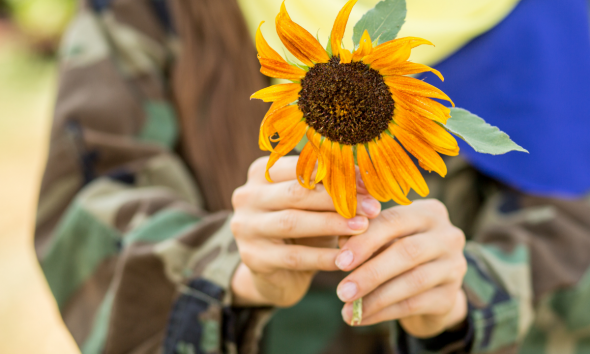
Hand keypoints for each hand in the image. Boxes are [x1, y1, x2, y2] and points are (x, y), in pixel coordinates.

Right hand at [230, 156, 380, 306]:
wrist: (278, 274)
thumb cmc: (304, 229)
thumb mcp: (315, 206)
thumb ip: (333, 189)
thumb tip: (367, 179)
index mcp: (261, 172)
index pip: (300, 167)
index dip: (336, 174)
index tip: (368, 186)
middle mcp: (247, 196)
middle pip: (296, 193)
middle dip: (337, 200)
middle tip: (372, 208)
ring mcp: (245, 227)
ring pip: (293, 222)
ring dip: (331, 225)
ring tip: (362, 228)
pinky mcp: (252, 257)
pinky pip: (293, 257)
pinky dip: (322, 257)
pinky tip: (345, 258)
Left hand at [336, 200, 467, 337]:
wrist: (429, 289)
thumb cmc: (397, 253)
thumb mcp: (383, 239)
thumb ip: (364, 235)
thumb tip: (341, 241)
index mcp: (428, 212)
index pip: (394, 220)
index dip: (365, 240)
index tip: (340, 261)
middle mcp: (448, 236)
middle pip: (407, 252)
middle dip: (370, 272)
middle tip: (341, 290)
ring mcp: (454, 267)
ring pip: (412, 282)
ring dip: (374, 297)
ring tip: (347, 308)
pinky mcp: (450, 296)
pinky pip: (413, 305)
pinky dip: (382, 313)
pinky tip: (360, 318)